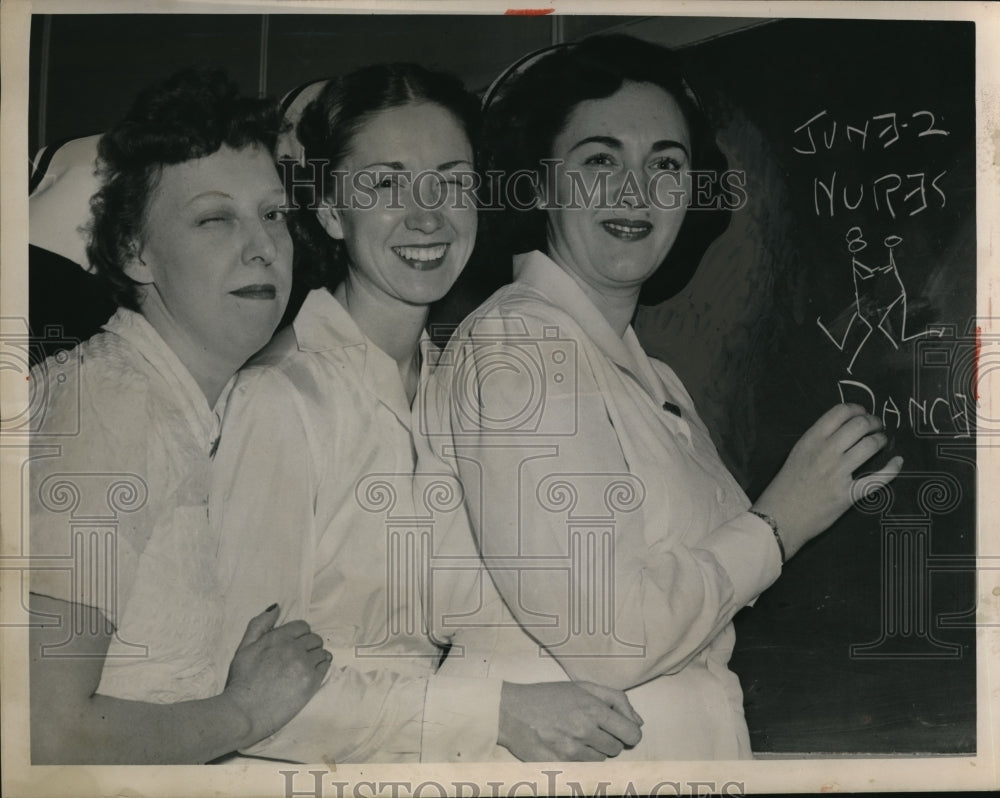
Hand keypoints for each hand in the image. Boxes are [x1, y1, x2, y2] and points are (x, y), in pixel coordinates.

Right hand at [223, 605, 331, 746]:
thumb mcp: (244, 647)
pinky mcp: (311, 682)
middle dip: (308, 645)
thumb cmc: (241, 681)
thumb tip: (277, 607)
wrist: (243, 712)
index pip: (302, 626)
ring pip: (321, 652)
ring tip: (305, 666)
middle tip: (299, 657)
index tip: (295, 644)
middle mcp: (294, 648)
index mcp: (278, 637)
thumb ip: (260, 624)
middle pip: (314, 638)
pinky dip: (321, 666)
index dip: (299, 634)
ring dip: (316, 656)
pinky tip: (312, 672)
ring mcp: (304, 665)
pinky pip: (325, 666)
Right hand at [498, 680, 642, 760]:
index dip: (629, 733)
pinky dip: (578, 760)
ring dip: (593, 750)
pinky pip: (584, 769)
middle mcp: (584, 730)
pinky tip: (565, 746)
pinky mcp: (560, 765)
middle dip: (608, 739)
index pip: (632, 734)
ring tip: (574, 736)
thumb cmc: (548, 696)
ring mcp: (572, 750)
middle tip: (589, 728)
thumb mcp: (582, 686)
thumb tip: (638, 722)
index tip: (620, 731)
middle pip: (616, 748)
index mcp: (593, 708)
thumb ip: (616, 700)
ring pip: (601, 760)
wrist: (511, 711)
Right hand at [753, 403, 902, 559]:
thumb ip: (817, 441)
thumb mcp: (796, 454)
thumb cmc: (785, 487)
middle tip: (877, 427)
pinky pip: (877, 478)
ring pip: (870, 445)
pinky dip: (892, 468)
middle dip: (874, 423)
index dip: (857, 409)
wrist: (779, 517)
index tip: (863, 413)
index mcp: (810, 440)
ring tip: (882, 442)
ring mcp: (837, 473)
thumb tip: (842, 431)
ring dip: (881, 440)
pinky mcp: (848, 494)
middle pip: (859, 424)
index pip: (840, 412)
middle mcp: (825, 452)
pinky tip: (897, 462)